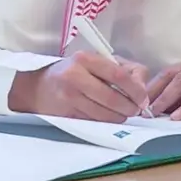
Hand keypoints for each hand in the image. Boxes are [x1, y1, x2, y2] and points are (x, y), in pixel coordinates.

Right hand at [8, 50, 150, 122]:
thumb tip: (142, 88)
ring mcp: (69, 97)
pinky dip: (105, 121)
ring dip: (119, 117)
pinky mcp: (67, 114)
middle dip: (130, 107)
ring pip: (106, 114)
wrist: (37, 88)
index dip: (136, 90)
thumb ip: (122, 69)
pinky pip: (95, 122)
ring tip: (121, 112)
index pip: (118, 75)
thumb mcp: (94, 62)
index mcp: (84, 58)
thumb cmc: (72, 72)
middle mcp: (75, 76)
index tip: (143, 98)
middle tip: (135, 109)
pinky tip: (105, 115)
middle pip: (114, 98)